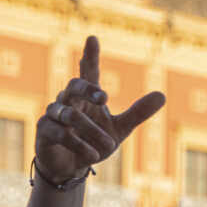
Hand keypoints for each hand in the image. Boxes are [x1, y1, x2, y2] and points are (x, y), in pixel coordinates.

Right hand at [35, 36, 164, 182]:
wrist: (71, 168)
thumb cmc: (93, 142)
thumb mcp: (119, 129)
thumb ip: (137, 113)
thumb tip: (162, 95)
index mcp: (87, 96)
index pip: (88, 71)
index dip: (90, 56)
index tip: (93, 38)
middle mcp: (68, 100)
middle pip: (74, 85)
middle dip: (88, 90)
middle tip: (105, 98)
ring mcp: (54, 114)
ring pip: (70, 115)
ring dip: (91, 131)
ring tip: (109, 145)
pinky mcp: (44, 131)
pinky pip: (61, 133)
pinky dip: (79, 145)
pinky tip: (93, 155)